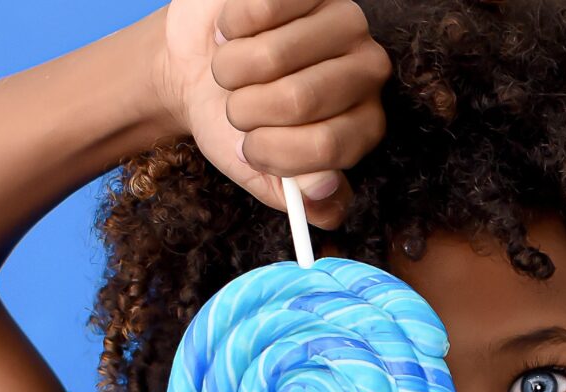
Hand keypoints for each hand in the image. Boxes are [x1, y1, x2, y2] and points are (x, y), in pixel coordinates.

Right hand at [155, 0, 391, 228]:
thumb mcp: (266, 176)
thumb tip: (322, 191)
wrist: (196, 72)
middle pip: (299, 100)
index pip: (326, 147)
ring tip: (229, 73)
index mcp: (365, 127)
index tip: (249, 151)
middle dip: (247, 112)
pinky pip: (261, 8)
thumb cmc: (238, 128)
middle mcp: (368, 72)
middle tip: (236, 110)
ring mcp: (345, 22)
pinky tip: (233, 33)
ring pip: (274, 54)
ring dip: (231, 71)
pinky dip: (231, 28)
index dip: (273, 153)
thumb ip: (300, 198)